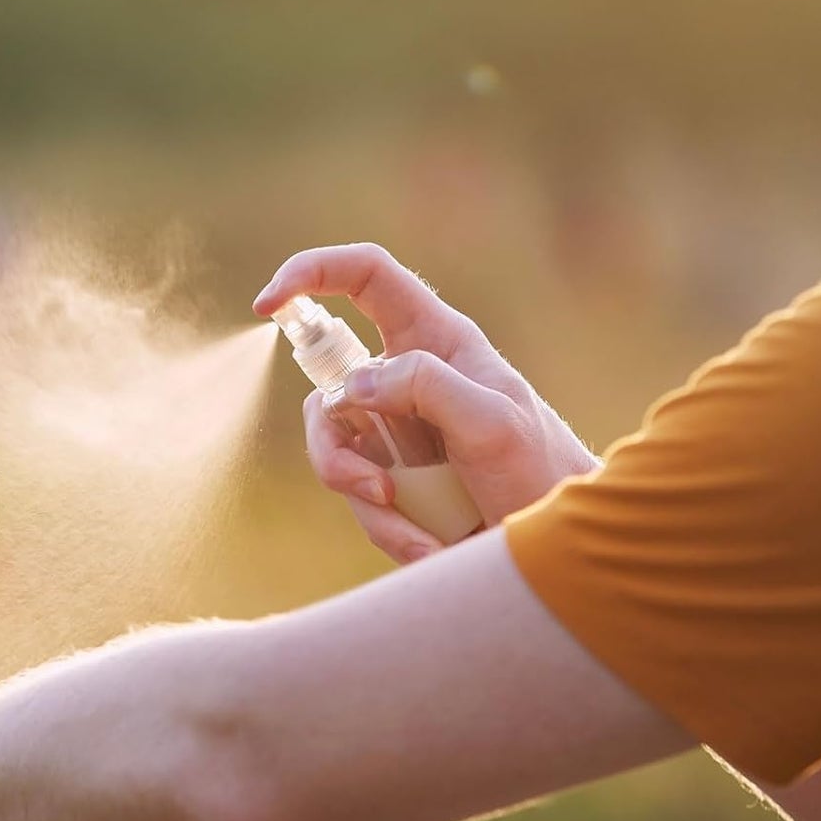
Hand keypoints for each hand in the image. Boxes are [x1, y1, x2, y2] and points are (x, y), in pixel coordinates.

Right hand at [255, 243, 598, 563]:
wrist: (552, 548)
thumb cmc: (540, 472)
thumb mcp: (492, 422)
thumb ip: (426, 387)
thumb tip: (353, 385)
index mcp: (438, 341)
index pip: (367, 277)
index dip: (313, 273)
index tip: (268, 303)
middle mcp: (409, 378)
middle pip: (328, 387)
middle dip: (333, 448)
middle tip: (373, 488)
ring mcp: (395, 430)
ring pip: (333, 448)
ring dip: (366, 500)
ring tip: (420, 534)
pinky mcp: (392, 476)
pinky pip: (357, 496)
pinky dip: (387, 528)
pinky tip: (431, 545)